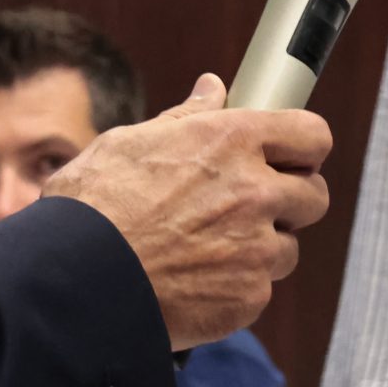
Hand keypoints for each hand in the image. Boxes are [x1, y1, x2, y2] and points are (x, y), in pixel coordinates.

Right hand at [44, 74, 330, 350]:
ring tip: (209, 249)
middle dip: (289, 200)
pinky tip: (196, 281)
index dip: (302, 147)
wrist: (74, 281)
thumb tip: (213, 89)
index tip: (290, 156)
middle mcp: (255, 192)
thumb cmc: (92, 208)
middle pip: (313, 195)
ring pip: (288, 247)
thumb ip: (186, 118)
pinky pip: (260, 289)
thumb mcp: (130, 143)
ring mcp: (256, 249)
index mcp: (231, 141)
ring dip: (262, 248)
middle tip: (250, 206)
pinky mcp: (249, 297)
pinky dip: (237, 287)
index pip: (313, 134)